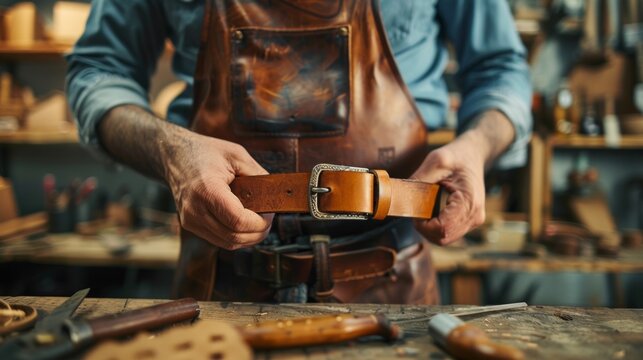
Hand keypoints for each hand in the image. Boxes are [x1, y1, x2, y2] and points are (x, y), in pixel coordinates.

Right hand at [163, 130, 273, 249]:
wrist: (175, 156)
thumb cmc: (205, 152)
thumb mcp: (237, 155)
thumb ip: (258, 175)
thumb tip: (275, 195)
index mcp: (207, 189)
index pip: (238, 220)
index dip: (259, 223)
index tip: (270, 214)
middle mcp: (194, 209)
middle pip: (234, 237)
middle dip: (258, 233)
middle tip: (268, 219)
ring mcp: (190, 220)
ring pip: (227, 243)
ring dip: (248, 238)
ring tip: (259, 222)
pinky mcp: (190, 225)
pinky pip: (219, 240)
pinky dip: (236, 236)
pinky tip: (245, 224)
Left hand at [411, 132, 486, 244]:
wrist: (474, 155)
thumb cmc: (457, 156)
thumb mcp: (436, 161)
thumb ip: (419, 179)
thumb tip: (399, 195)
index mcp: (468, 202)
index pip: (442, 229)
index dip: (423, 225)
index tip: (414, 212)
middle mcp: (474, 215)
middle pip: (443, 238)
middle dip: (424, 228)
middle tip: (416, 211)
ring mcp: (473, 220)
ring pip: (445, 238)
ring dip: (429, 229)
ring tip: (423, 211)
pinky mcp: (469, 220)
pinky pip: (449, 233)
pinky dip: (436, 227)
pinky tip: (431, 213)